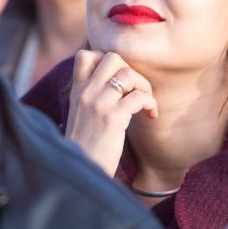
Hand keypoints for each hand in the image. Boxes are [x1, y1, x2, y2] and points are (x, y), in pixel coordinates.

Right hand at [67, 50, 157, 175]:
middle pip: (113, 58)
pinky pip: (139, 97)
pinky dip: (150, 103)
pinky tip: (151, 115)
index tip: (119, 79)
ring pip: (128, 74)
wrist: (79, 174)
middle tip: (137, 90)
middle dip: (131, 70)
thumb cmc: (85, 148)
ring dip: (144, 86)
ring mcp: (98, 104)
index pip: (85, 55)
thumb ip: (91, 98)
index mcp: (76, 91)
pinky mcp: (112, 119)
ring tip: (146, 104)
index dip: (107, 59)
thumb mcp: (80, 117)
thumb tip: (115, 85)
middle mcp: (85, 93)